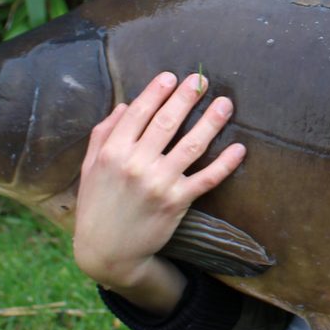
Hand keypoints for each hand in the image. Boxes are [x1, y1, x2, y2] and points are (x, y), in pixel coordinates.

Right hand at [70, 71, 245, 312]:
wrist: (108, 253)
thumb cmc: (97, 206)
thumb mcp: (90, 168)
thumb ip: (104, 135)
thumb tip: (126, 105)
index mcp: (113, 152)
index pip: (139, 113)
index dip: (157, 92)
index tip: (171, 77)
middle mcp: (136, 164)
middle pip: (167, 122)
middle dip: (186, 97)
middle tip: (202, 79)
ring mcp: (159, 183)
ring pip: (191, 145)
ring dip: (211, 122)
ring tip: (225, 104)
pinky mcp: (177, 202)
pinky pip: (206, 178)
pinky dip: (225, 164)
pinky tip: (239, 149)